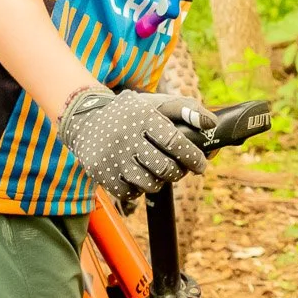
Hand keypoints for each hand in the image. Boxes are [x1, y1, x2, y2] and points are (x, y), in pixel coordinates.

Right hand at [57, 85, 216, 204]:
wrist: (86, 121)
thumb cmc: (132, 113)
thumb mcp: (156, 103)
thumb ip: (186, 109)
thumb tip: (212, 123)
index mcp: (143, 117)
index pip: (174, 141)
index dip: (192, 157)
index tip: (202, 165)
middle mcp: (126, 137)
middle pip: (164, 167)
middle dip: (178, 172)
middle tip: (180, 169)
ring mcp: (113, 157)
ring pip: (149, 184)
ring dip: (160, 182)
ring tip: (159, 172)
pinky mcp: (101, 174)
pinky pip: (130, 194)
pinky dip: (139, 190)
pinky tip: (139, 177)